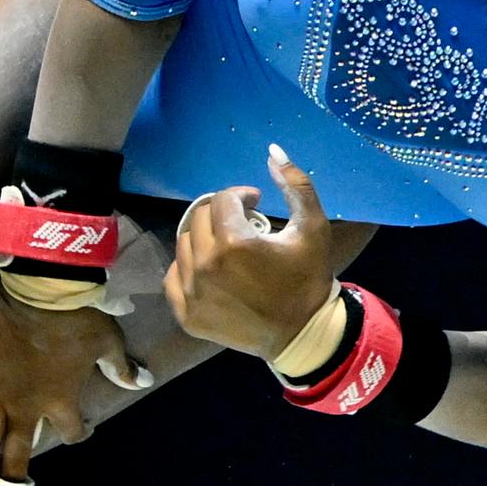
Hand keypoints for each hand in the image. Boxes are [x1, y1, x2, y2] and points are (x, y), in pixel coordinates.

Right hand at [0, 280, 147, 485]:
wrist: (46, 289)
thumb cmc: (81, 316)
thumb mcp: (108, 342)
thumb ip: (122, 367)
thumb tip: (142, 381)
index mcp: (60, 402)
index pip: (72, 432)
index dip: (79, 434)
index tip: (82, 432)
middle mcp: (25, 406)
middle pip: (18, 454)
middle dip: (15, 479)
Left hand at [166, 146, 337, 360]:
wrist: (302, 334)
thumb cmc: (309, 278)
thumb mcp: (313, 227)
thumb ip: (297, 185)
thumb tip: (272, 151)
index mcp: (234, 242)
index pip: (222, 199)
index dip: (241, 196)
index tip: (256, 203)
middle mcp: (205, 265)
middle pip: (200, 218)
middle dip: (222, 215)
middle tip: (244, 226)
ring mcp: (192, 292)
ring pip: (184, 245)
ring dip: (205, 240)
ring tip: (228, 250)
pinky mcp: (187, 315)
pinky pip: (173, 277)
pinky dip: (188, 269)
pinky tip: (210, 272)